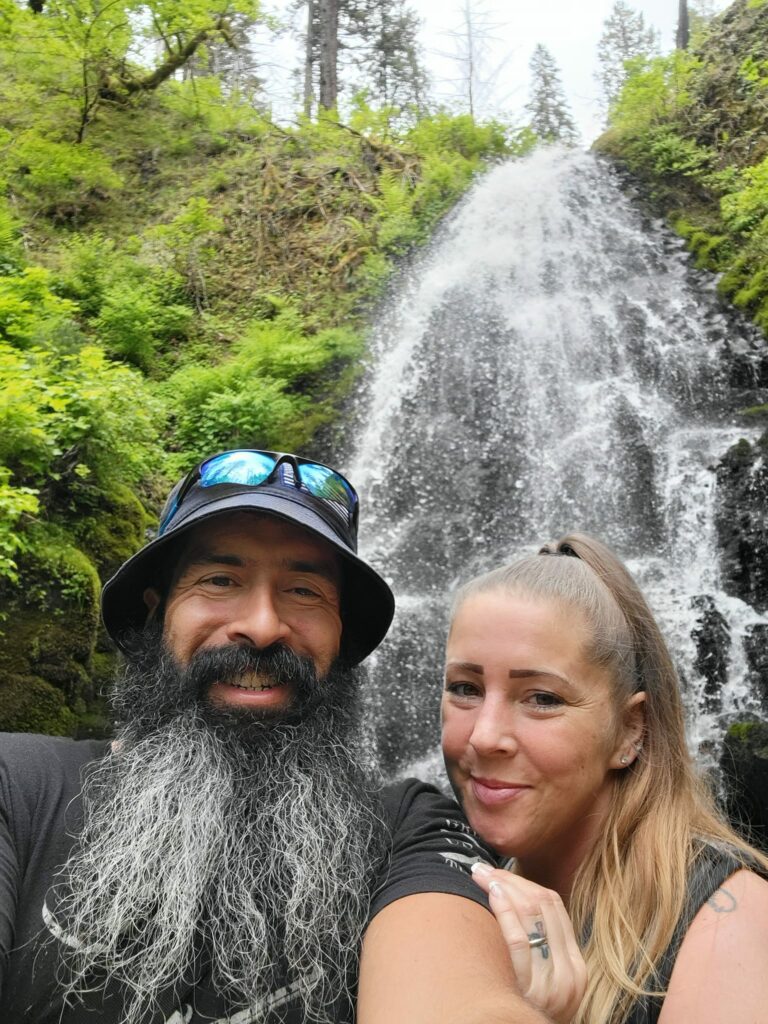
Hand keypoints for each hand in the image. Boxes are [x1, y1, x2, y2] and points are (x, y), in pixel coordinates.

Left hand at [471, 863, 585, 1023]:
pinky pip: (518, 940)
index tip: (499, 871)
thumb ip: (542, 947)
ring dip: (503, 887)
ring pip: (531, 915)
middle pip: (542, 905)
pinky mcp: (528, 991)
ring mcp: (550, 983)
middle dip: (511, 880)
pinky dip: (505, 911)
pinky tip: (491, 895)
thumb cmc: (529, 1011)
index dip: (524, 882)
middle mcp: (568, 972)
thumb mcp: (548, 981)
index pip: (554, 905)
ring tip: (481, 876)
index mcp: (576, 965)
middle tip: (483, 869)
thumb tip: (514, 899)